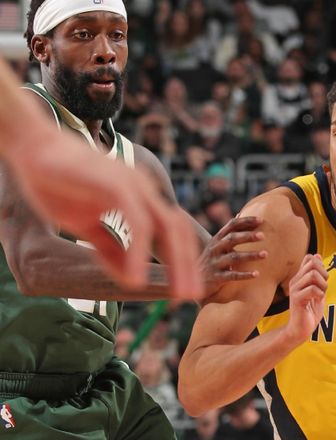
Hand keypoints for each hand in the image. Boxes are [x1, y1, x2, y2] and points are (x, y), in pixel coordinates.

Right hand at [4, 113, 202, 298]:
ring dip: (176, 263)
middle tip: (192, 297)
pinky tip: (136, 277)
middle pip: (178, 231)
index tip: (186, 289)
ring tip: (175, 294)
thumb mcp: (87, 225)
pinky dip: (140, 251)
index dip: (184, 260)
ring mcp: (133, 184)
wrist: (32, 150)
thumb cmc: (59, 184)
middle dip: (188, 266)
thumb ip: (109, 248)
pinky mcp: (116, 183)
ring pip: (166, 226)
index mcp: (142, 198)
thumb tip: (130, 278)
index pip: (174, 232)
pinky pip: (137, 221)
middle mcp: (145, 190)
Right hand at [200, 217, 266, 297]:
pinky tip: (257, 274)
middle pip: (232, 239)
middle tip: (263, 235)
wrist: (195, 280)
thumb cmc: (211, 259)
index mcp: (218, 238)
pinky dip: (244, 275)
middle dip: (247, 236)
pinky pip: (232, 275)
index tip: (261, 220)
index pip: (232, 225)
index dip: (246, 221)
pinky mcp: (216, 277)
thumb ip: (229, 231)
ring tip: (265, 254)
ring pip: (234, 257)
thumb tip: (239, 214)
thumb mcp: (217, 243)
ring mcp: (215, 263)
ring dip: (250, 255)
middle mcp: (215, 248)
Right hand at [285, 254, 327, 345]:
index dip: (321, 265)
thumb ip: (317, 275)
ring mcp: (295, 289)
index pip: (310, 258)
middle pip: (313, 264)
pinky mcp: (296, 299)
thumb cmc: (309, 311)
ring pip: (313, 275)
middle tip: (324, 287)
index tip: (323, 278)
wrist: (300, 329)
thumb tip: (316, 255)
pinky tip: (318, 301)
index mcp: (300, 277)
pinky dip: (320, 294)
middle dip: (324, 274)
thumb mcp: (317, 290)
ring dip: (323, 285)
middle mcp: (295, 281)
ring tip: (321, 295)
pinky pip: (312, 289)